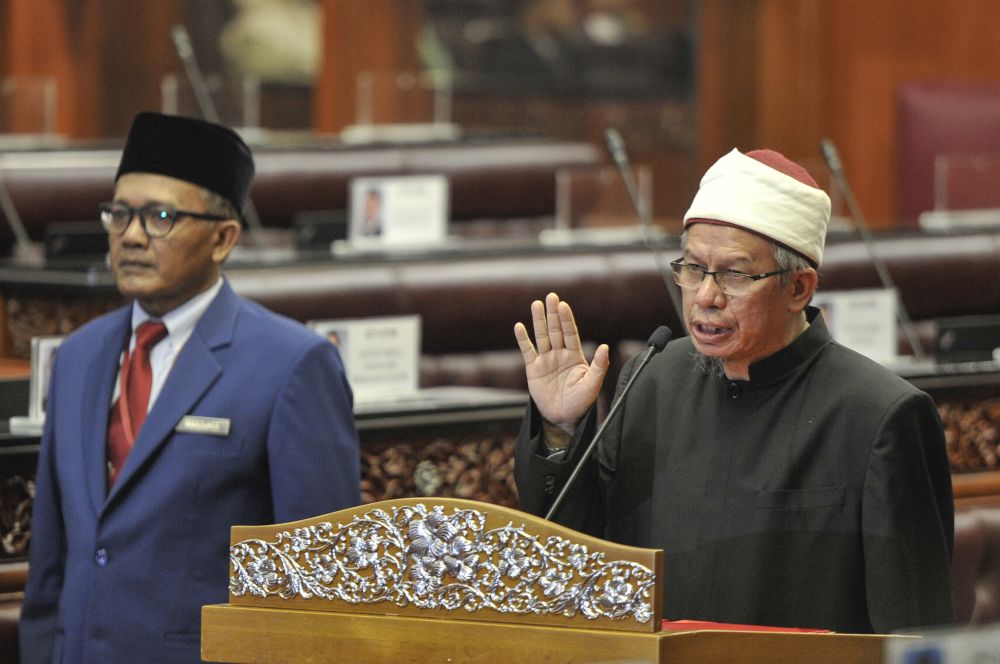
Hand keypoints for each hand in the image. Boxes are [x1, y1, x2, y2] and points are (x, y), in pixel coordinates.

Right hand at [514, 292, 608, 440]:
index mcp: (575, 355)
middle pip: (555, 330)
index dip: (567, 319)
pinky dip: (523, 339)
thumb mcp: (593, 385)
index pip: (570, 333)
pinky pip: (527, 351)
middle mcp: (560, 354)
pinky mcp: (533, 369)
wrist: (564, 418)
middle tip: (550, 296)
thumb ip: (599, 366)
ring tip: (536, 304)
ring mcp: (546, 360)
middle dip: (553, 314)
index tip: (563, 305)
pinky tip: (520, 326)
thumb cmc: (581, 402)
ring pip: (541, 336)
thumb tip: (605, 347)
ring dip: (538, 321)